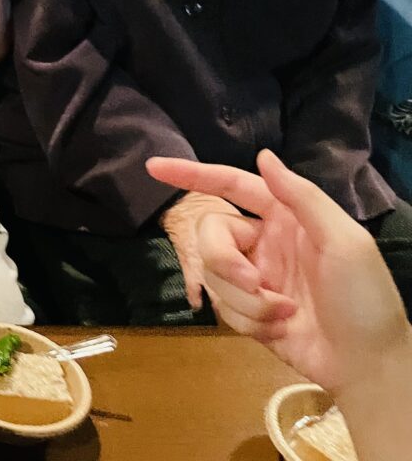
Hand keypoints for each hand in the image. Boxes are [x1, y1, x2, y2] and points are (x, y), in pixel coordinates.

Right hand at [147, 150, 411, 392]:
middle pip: (211, 233)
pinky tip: (280, 328)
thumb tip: (263, 156)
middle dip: (224, 260)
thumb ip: (302, 196)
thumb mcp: (344, 241)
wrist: (367, 364)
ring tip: (283, 313)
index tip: (154, 167)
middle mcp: (264, 242)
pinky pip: (223, 307)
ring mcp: (254, 278)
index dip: (192, 173)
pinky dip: (250, 320)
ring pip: (214, 274)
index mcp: (286, 217)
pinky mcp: (247, 311)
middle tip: (253, 283)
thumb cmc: (364, 297)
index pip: (232, 185)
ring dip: (246, 299)